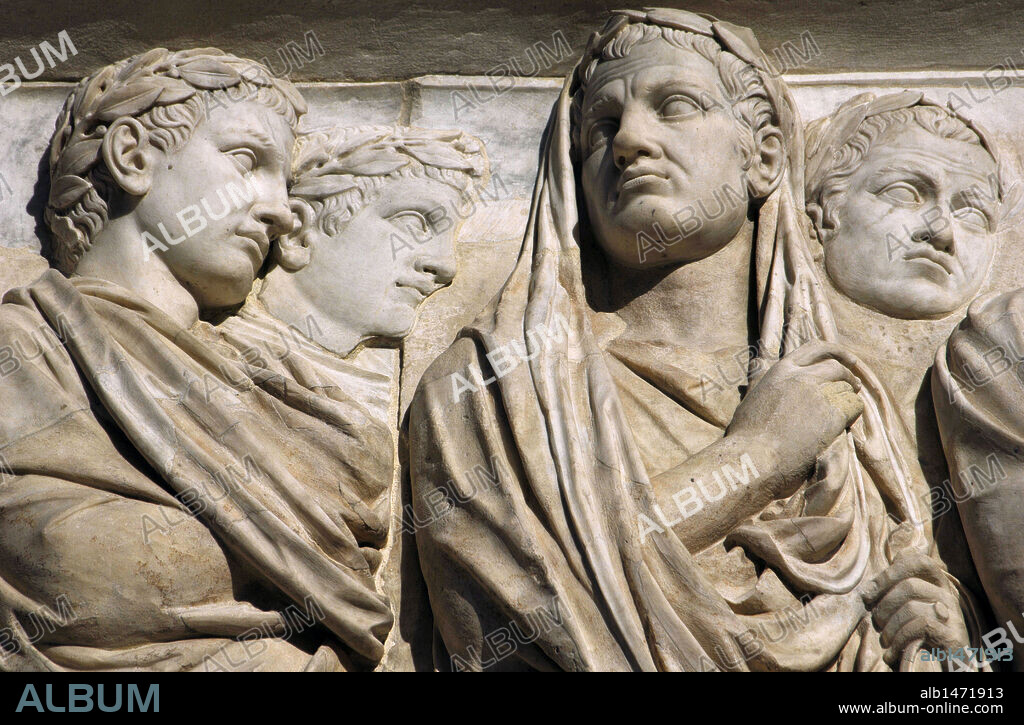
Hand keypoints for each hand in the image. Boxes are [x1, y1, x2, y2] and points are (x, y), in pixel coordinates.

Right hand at [727, 341, 863, 495]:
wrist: (754, 458)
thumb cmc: (746, 435)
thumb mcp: (751, 397)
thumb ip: (760, 379)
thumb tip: (757, 364)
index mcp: (781, 370)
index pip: (815, 348)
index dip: (834, 352)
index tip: (844, 360)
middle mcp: (801, 377)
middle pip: (836, 367)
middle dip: (849, 375)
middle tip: (855, 386)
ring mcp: (817, 394)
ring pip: (847, 388)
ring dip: (849, 399)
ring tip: (845, 413)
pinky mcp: (831, 415)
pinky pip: (854, 407)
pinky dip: (854, 414)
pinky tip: (846, 424)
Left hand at [862, 549, 969, 669]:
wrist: (952, 665)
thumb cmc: (923, 636)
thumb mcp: (912, 608)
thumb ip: (898, 591)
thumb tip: (870, 587)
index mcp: (937, 584)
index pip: (918, 561)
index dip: (890, 572)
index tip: (870, 591)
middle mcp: (948, 596)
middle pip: (910, 586)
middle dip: (884, 604)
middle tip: (876, 621)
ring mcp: (953, 616)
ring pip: (912, 608)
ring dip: (890, 627)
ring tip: (885, 640)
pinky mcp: (954, 637)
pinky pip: (921, 627)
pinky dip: (900, 640)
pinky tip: (892, 652)